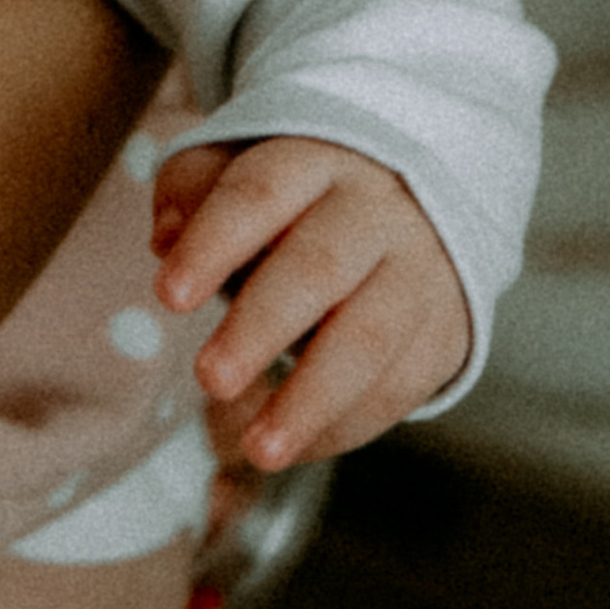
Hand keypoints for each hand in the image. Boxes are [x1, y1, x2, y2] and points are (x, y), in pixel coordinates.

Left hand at [151, 136, 468, 469]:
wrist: (418, 199)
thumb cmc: (300, 195)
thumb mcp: (242, 166)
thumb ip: (193, 190)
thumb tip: (164, 238)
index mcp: (315, 159)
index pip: (259, 194)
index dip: (213, 243)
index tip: (169, 295)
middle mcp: (375, 209)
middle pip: (318, 266)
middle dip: (261, 327)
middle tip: (209, 378)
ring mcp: (418, 270)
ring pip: (369, 338)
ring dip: (311, 401)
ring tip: (256, 449)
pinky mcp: (445, 330)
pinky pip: (400, 387)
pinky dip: (343, 427)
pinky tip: (292, 448)